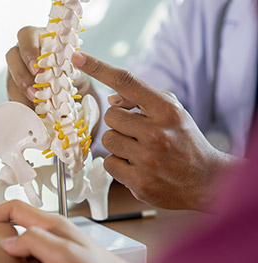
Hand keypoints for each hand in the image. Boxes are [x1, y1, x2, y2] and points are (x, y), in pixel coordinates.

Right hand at [0, 200, 136, 262]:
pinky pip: (29, 258)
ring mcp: (52, 246)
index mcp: (51, 224)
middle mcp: (50, 232)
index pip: (12, 208)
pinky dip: (17, 262)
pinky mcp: (55, 260)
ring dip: (4, 251)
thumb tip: (9, 242)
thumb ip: (35, 241)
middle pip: (13, 225)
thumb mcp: (65, 252)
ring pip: (19, 244)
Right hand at [6, 26, 96, 108]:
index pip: (26, 35)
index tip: (37, 67)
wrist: (66, 85)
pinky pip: (12, 93)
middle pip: (12, 55)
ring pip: (10, 76)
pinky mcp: (14, 85)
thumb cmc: (67, 68)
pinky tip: (30, 108)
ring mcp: (16, 68)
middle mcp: (22, 50)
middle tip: (34, 88)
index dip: (28, 50)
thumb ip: (69, 63)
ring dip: (21, 90)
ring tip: (34, 101)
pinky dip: (21, 101)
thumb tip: (74, 62)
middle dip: (21, 73)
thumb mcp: (71, 63)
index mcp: (37, 38)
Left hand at [72, 52, 240, 210]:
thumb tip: (111, 99)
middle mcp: (156, 133)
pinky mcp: (140, 183)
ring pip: (107, 140)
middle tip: (140, 133)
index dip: (98, 68)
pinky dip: (119, 165)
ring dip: (119, 144)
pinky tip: (138, 167)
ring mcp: (148, 160)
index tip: (77, 57)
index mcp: (166, 110)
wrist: (207, 181)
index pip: (126, 82)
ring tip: (141, 151)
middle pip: (110, 115)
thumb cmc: (184, 141)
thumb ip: (142, 100)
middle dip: (121, 122)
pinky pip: (109, 164)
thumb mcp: (173, 111)